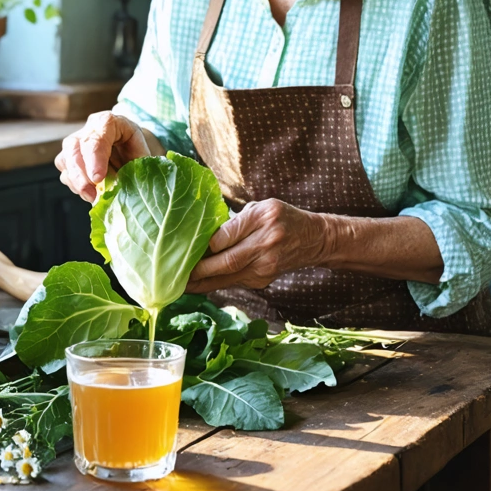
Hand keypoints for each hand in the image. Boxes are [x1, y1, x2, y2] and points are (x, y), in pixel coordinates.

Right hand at [54, 111, 151, 203]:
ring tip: (93, 196)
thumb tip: (134, 189)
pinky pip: (65, 172)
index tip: (98, 178)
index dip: (96, 157)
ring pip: (66, 159)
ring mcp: (76, 142)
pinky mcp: (69, 157)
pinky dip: (75, 185)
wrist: (128, 149)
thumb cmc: (134, 150)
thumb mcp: (142, 155)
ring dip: (77, 182)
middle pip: (75, 147)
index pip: (97, 136)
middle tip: (92, 193)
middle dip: (81, 174)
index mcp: (109, 122)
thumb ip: (137, 169)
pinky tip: (89, 192)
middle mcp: (88, 129)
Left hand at [186, 198, 330, 293]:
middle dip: (200, 270)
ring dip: (203, 282)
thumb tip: (206, 232)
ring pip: (229, 277)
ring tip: (180, 284)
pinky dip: (215, 283)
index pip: (230, 234)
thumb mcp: (261, 206)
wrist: (314, 239)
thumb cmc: (282, 217)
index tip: (186, 246)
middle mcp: (266, 244)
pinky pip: (235, 281)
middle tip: (177, 273)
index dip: (208, 244)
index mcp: (264, 220)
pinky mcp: (263, 280)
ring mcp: (266, 266)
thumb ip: (237, 219)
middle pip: (228, 261)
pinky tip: (197, 284)